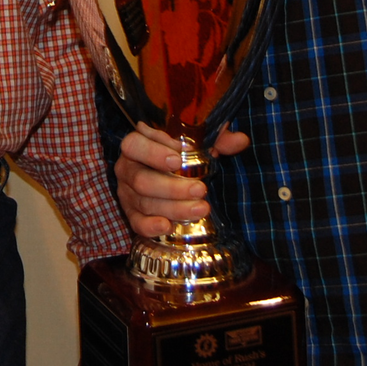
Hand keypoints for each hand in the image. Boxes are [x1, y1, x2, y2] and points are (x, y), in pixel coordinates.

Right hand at [113, 122, 249, 236]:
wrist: (166, 175)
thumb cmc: (180, 155)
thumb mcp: (197, 142)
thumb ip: (217, 139)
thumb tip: (240, 140)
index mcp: (137, 144)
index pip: (134, 145)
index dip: (153, 153)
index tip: (177, 159)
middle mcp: (127, 168)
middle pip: (142, 180)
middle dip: (172, 187)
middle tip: (201, 189)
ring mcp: (126, 192)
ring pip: (144, 203)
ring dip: (173, 208)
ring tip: (201, 208)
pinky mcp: (130, 213)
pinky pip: (135, 223)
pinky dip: (150, 226)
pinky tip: (168, 226)